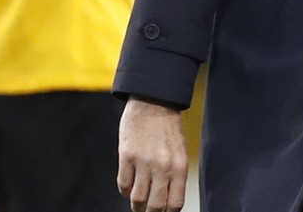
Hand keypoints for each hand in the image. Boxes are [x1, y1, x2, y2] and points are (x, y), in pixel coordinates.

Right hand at [117, 97, 187, 211]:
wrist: (153, 101)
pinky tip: (129, 184)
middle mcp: (162, 167)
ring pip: (137, 199)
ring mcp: (143, 162)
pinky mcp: (126, 156)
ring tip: (137, 201)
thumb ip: (174, 176)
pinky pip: (123, 184)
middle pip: (156, 206)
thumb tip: (167, 200)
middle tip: (148, 210)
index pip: (175, 204)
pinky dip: (125, 189)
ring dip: (136, 204)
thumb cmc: (168, 127)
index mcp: (179, 167)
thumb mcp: (179, 152)